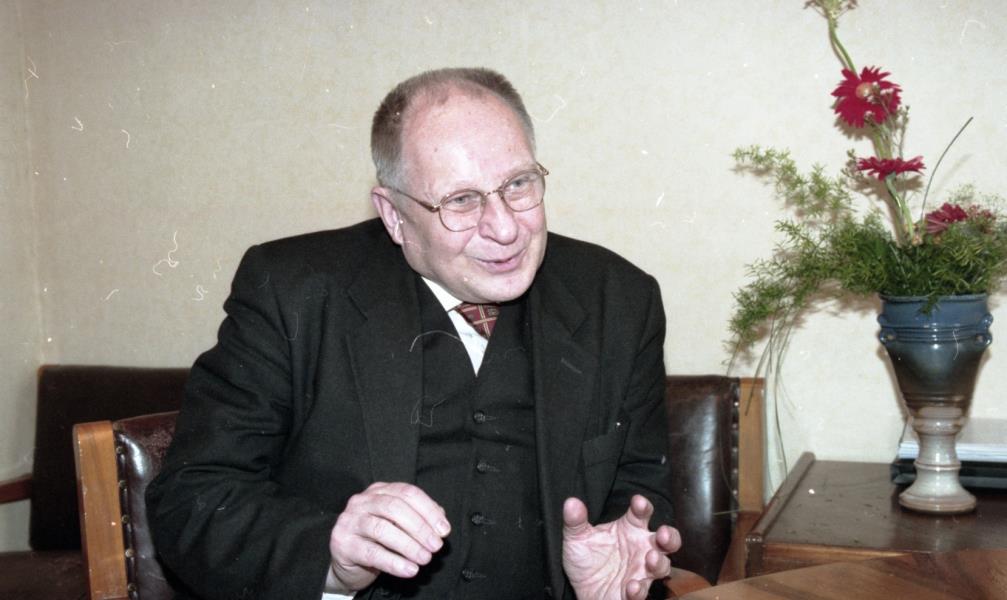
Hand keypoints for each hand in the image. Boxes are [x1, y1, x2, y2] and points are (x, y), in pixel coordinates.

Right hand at [327, 482, 450, 592]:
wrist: (348, 562)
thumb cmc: (377, 539)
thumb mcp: (398, 524)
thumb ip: (418, 517)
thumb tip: (441, 521)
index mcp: (378, 491)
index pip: (407, 492)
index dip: (428, 510)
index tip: (444, 530)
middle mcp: (361, 501)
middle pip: (394, 507)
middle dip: (419, 527)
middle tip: (435, 546)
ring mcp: (349, 521)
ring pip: (382, 529)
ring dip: (408, 545)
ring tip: (425, 558)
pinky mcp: (342, 544)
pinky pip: (372, 553)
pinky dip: (394, 562)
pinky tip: (410, 569)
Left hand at [562, 494, 680, 599]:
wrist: (581, 590)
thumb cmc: (586, 560)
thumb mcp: (576, 538)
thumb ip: (575, 520)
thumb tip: (571, 502)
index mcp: (630, 529)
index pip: (641, 513)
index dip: (643, 506)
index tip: (638, 502)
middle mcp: (641, 548)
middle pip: (665, 540)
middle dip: (669, 536)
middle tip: (663, 533)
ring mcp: (641, 571)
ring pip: (661, 566)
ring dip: (659, 562)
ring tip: (651, 558)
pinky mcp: (635, 592)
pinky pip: (641, 592)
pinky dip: (638, 590)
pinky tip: (632, 586)